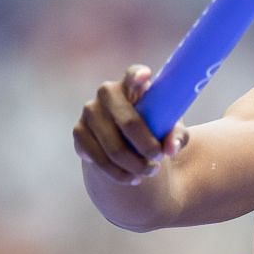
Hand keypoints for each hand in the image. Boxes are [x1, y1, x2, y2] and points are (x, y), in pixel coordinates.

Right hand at [72, 65, 186, 184]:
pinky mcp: (78, 132)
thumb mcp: (169, 130)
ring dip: (135, 165)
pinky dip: (119, 173)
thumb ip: (175, 136)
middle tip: (159, 160)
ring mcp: (89, 111)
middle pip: (128, 123)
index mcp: (133, 84)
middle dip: (147, 147)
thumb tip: (170, 148)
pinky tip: (132, 178)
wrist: (127, 142)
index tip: (146, 77)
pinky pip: (99, 159)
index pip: (134, 74)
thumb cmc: (154, 128)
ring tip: (150, 172)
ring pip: (113, 147)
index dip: (138, 76)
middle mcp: (107, 92)